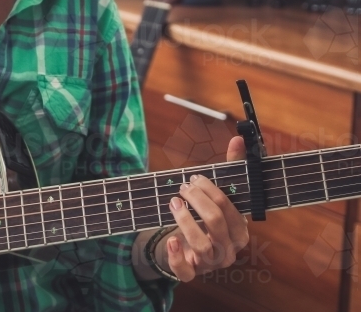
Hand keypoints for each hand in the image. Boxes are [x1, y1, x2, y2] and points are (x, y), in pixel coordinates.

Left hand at [159, 136, 250, 280]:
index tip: (194, 177)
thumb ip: (231, 168)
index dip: (211, 191)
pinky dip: (176, 255)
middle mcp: (229, 249)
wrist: (188, 247)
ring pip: (202, 245)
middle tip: (182, 188)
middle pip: (216, 223)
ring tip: (173, 203)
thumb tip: (238, 138)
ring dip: (185, 221)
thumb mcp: (219, 195)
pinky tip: (170, 239)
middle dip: (197, 201)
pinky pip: (185, 271)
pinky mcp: (191, 273)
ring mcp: (211, 263)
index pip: (230, 209)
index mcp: (240, 230)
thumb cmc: (207, 217)